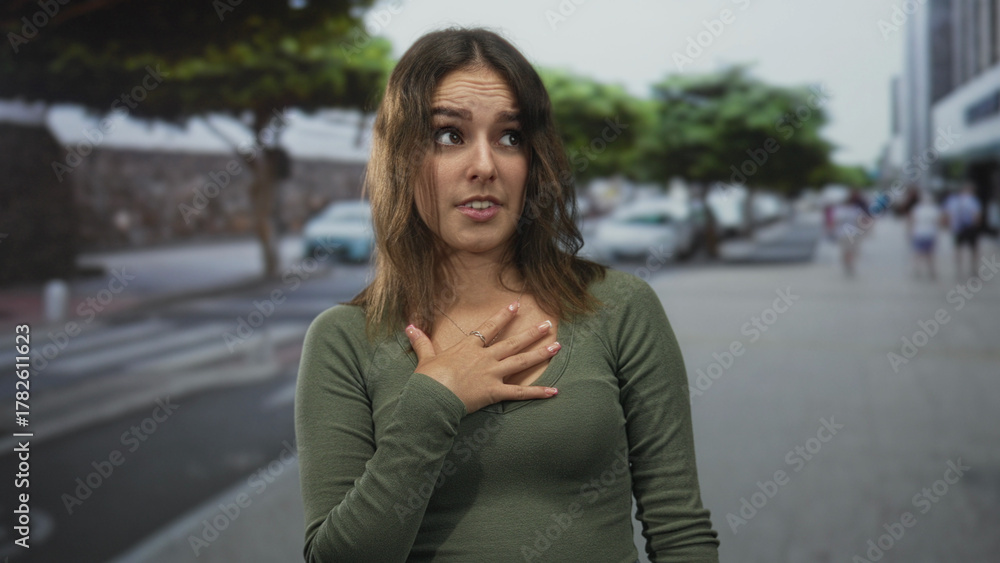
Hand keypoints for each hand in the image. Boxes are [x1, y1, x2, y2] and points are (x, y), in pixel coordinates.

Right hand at [405, 301, 559, 413]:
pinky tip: (554, 390)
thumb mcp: (425, 357)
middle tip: (548, 324)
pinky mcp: (495, 392)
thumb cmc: (428, 379)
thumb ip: (421, 341)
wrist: (431, 398)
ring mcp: (492, 374)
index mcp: (469, 348)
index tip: (516, 306)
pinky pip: (520, 392)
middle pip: (513, 342)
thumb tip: (409, 326)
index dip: (503, 316)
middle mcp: (485, 358)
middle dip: (532, 332)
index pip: (490, 328)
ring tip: (557, 346)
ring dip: (540, 354)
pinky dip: (537, 392)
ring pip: (521, 361)